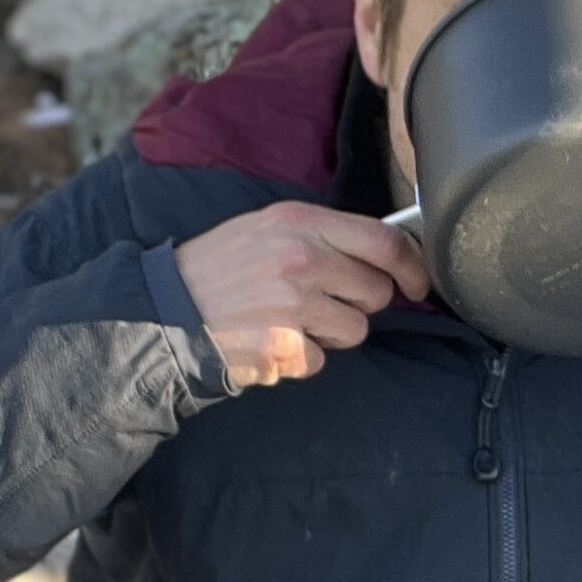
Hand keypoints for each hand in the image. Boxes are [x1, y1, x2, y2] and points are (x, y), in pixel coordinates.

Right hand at [174, 201, 428, 386]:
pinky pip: (321, 359)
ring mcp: (293, 305)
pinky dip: (300, 357)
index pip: (384, 241)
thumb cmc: (219, 269)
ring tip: (289, 320)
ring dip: (330, 333)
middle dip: (359, 303)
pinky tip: (270, 340)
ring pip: (355, 330)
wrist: (164, 310)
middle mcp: (302, 259)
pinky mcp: (283, 347)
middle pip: (376, 292)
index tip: (417, 283)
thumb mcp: (267, 228)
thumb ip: (323, 235)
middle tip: (321, 301)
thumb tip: (382, 253)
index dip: (413, 266)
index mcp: (301, 222)